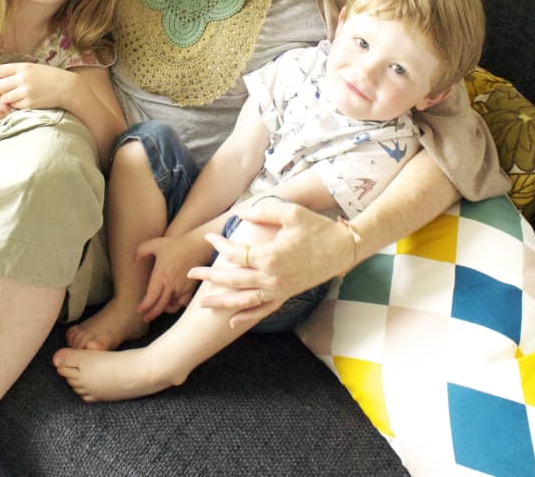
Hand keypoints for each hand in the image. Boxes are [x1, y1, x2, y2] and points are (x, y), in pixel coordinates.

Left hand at [0, 63, 72, 109]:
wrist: (67, 87)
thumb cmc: (50, 77)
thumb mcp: (34, 69)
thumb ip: (18, 72)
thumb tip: (0, 80)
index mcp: (23, 67)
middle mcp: (22, 78)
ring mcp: (26, 91)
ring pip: (4, 98)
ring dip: (4, 100)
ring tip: (11, 100)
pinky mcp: (30, 103)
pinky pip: (14, 106)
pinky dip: (14, 106)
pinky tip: (21, 104)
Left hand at [135, 233, 209, 321]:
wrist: (197, 246)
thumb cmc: (176, 244)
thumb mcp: (155, 243)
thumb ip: (141, 250)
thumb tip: (134, 260)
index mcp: (161, 275)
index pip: (151, 297)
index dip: (145, 306)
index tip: (139, 310)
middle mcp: (171, 284)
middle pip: (160, 305)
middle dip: (151, 313)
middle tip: (145, 318)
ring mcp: (182, 287)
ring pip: (171, 305)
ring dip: (163, 310)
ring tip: (157, 310)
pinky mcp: (190, 289)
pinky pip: (182, 303)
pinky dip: (176, 306)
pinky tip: (171, 304)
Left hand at [188, 201, 353, 327]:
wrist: (343, 249)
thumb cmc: (317, 228)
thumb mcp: (291, 213)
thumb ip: (263, 211)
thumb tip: (240, 212)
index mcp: (271, 256)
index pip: (236, 253)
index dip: (220, 245)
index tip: (209, 237)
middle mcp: (272, 278)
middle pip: (234, 279)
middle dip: (211, 277)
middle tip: (191, 273)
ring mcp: (279, 290)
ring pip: (244, 300)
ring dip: (222, 302)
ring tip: (203, 303)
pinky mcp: (287, 296)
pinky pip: (263, 310)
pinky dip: (246, 317)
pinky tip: (232, 321)